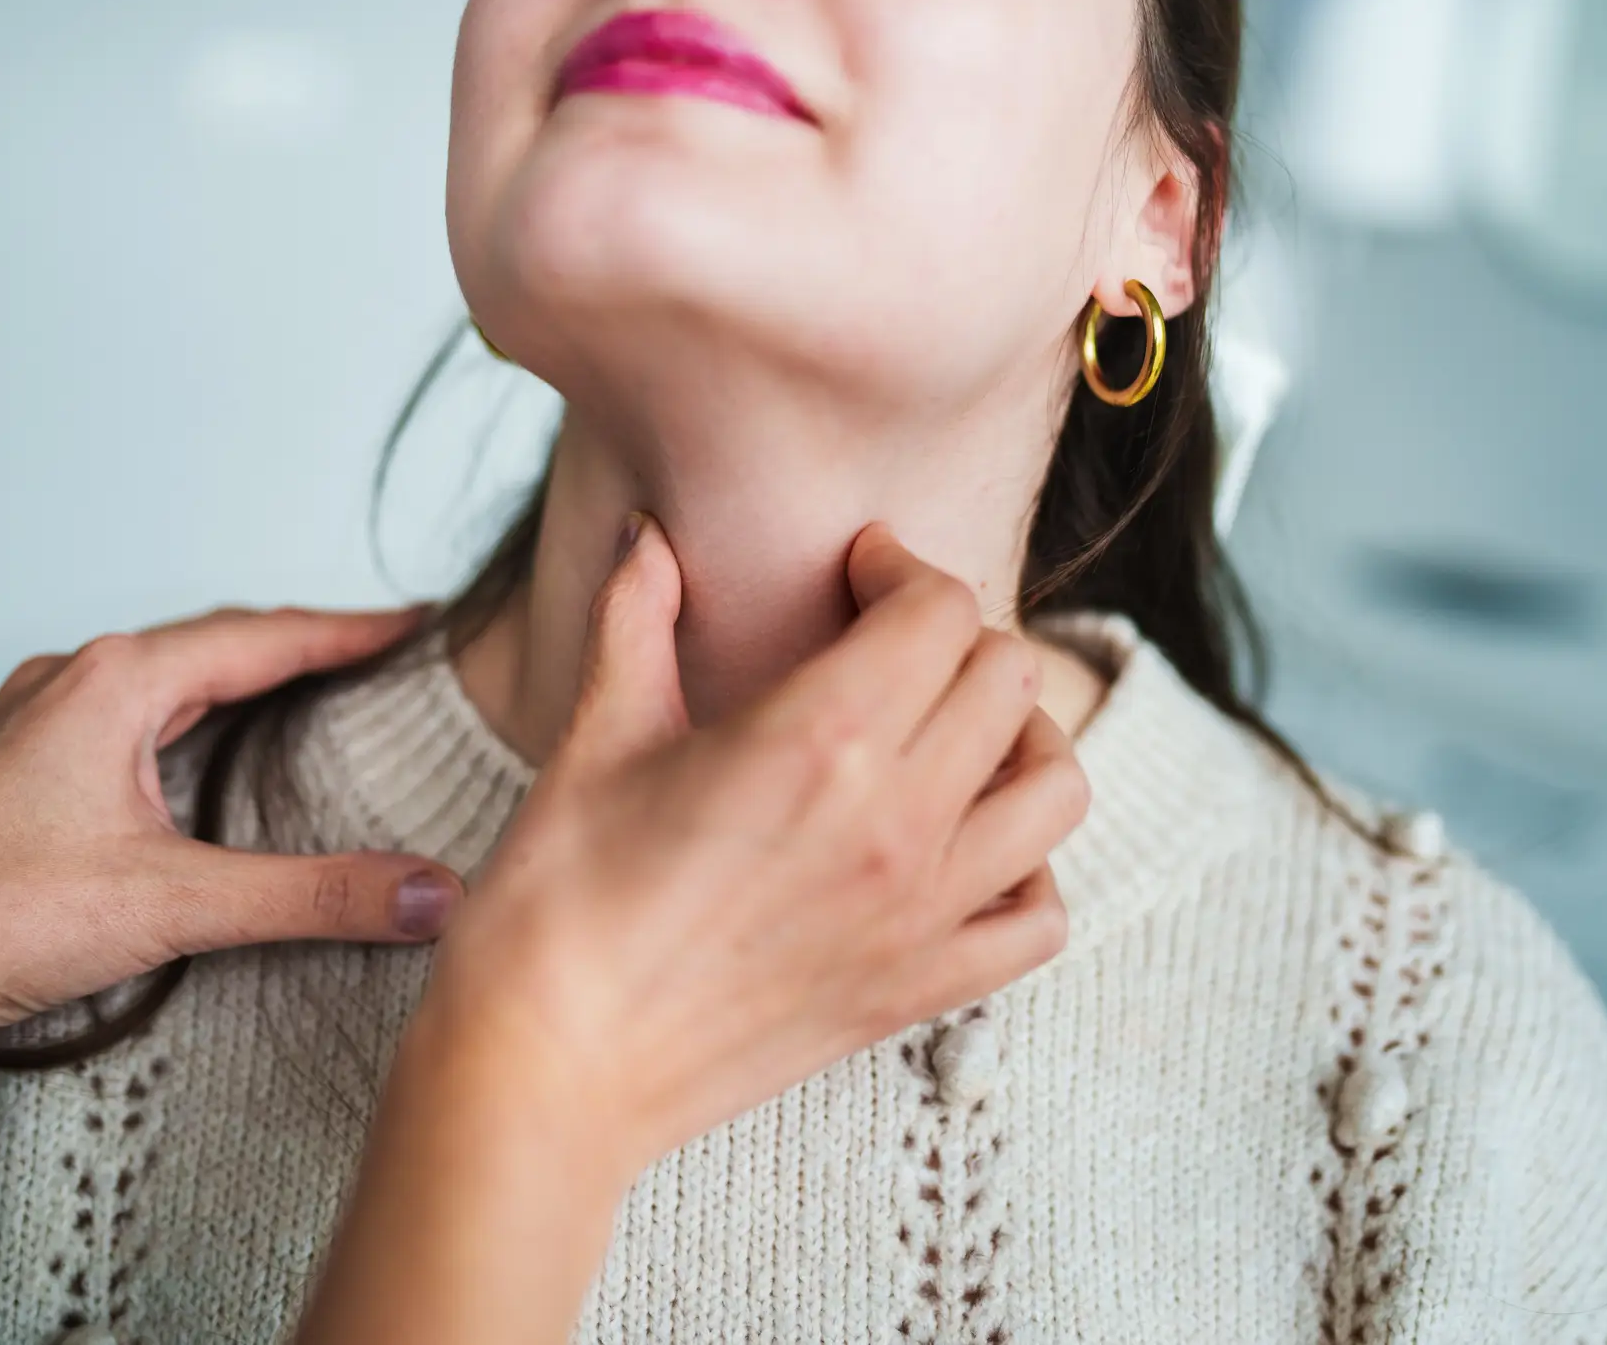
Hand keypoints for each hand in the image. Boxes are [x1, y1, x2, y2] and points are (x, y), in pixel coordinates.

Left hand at [0, 605, 463, 1129]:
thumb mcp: (175, 907)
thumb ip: (313, 896)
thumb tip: (433, 892)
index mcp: (115, 683)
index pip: (264, 637)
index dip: (350, 629)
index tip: (417, 620)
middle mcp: (64, 680)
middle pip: (209, 646)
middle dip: (298, 647)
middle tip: (376, 651)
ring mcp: (19, 718)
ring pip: (148, 680)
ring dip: (226, 681)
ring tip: (292, 691)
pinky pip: (99, 717)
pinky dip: (162, 721)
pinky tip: (170, 757)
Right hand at [425, 517, 1085, 1179]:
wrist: (549, 1067)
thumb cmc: (555, 903)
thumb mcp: (596, 738)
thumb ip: (636, 619)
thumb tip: (648, 539)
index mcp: (817, 737)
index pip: (938, 609)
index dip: (900, 570)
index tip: (855, 577)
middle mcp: (896, 819)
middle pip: (1010, 680)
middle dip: (957, 640)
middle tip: (890, 648)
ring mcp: (921, 914)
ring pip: (1057, 790)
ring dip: (1021, 743)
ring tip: (954, 737)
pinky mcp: (919, 991)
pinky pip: (1040, 920)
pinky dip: (1029, 874)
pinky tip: (965, 852)